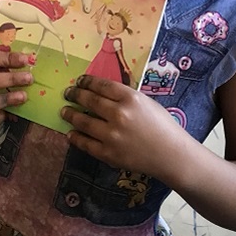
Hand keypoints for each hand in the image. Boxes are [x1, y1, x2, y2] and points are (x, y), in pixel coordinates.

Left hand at [62, 75, 184, 178]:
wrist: (171, 155)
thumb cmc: (163, 126)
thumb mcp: (146, 102)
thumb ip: (125, 97)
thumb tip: (101, 92)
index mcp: (130, 98)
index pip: (101, 85)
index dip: (87, 81)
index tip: (79, 81)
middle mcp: (119, 114)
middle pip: (90, 101)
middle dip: (75, 95)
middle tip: (67, 93)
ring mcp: (112, 135)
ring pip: (83, 122)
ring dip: (71, 115)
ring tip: (64, 111)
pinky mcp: (108, 154)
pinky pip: (86, 144)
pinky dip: (75, 138)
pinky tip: (70, 134)